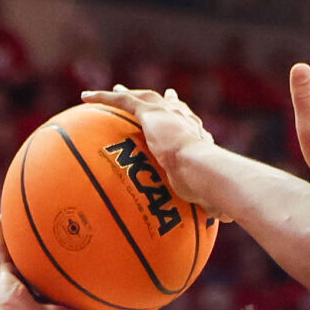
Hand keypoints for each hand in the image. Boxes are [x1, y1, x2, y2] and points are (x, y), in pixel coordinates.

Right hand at [0, 221, 150, 309]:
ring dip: (32, 232)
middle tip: (75, 218)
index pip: (79, 279)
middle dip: (63, 242)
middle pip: (55, 260)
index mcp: (64, 300)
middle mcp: (44, 288)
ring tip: (39, 207)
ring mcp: (24, 280)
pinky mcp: (6, 274)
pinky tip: (7, 211)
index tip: (104, 245)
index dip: (90, 263)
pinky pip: (4, 247)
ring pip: (28, 250)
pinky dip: (3, 232)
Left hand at [80, 85, 215, 206]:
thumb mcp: (210, 195)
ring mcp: (166, 114)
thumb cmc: (210, 186)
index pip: (189, 124)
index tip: (182, 118)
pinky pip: (122, 101)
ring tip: (114, 91)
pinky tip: (85, 97)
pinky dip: (103, 97)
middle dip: (162, 100)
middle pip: (169, 106)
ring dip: (129, 95)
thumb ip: (213, 203)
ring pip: (144, 99)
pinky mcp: (150, 111)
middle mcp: (183, 121)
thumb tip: (224, 218)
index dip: (184, 119)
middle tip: (155, 97)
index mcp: (196, 137)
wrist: (200, 168)